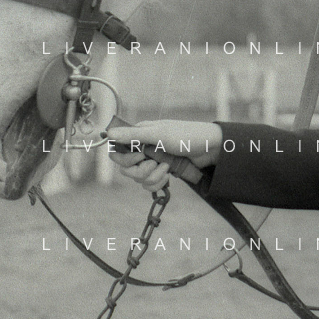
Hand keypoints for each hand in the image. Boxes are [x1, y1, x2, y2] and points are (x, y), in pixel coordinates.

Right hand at [104, 120, 223, 190]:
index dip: (125, 159)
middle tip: (155, 163)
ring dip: (153, 176)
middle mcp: (143, 148)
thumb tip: (108, 134)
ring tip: (167, 167)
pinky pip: (149, 185)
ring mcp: (153, 161)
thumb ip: (133, 136)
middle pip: (126, 169)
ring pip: (138, 179)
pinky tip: (169, 175)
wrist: (210, 149)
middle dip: (141, 170)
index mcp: (140, 135)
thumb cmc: (186, 136)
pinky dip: (158, 183)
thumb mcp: (159, 134)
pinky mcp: (161, 172)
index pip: (117, 152)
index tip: (139, 157)